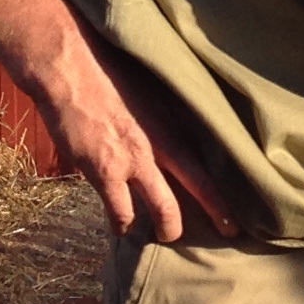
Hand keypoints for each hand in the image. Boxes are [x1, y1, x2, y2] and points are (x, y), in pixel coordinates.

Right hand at [26, 26, 238, 243]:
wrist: (69, 67)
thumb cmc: (107, 68)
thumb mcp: (149, 87)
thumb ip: (165, 114)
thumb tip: (178, 128)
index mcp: (173, 123)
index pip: (208, 168)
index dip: (223, 198)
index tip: (235, 219)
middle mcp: (160, 145)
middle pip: (199, 190)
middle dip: (213, 217)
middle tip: (220, 235)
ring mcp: (133, 161)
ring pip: (161, 210)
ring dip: (163, 228)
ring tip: (163, 236)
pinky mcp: (103, 172)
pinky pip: (119, 212)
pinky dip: (121, 224)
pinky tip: (120, 227)